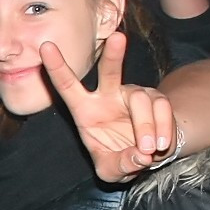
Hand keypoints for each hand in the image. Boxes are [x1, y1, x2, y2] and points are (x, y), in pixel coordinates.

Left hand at [38, 31, 179, 181]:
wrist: (147, 156)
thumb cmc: (118, 159)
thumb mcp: (110, 171)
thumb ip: (120, 165)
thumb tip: (140, 155)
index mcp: (85, 109)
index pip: (67, 85)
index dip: (56, 67)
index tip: (45, 46)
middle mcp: (108, 95)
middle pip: (110, 71)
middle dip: (113, 55)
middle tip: (118, 38)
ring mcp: (133, 94)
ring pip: (141, 100)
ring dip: (146, 127)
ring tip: (148, 150)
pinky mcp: (156, 100)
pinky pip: (162, 108)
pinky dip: (164, 128)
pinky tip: (161, 145)